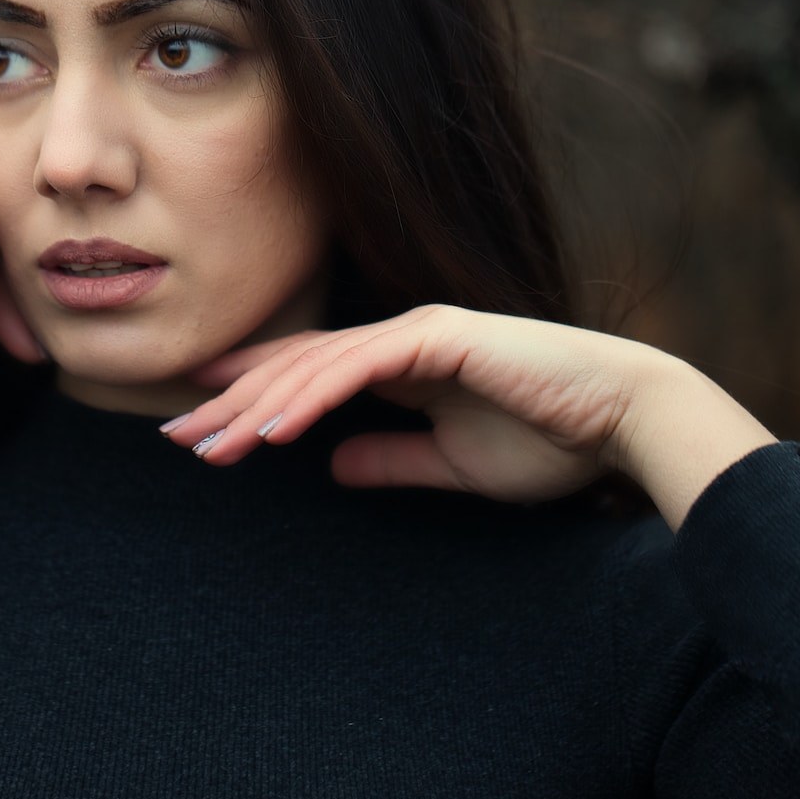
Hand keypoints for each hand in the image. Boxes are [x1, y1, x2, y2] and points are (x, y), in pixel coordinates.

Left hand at [163, 304, 774, 527]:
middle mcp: (399, 338)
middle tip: (176, 438)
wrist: (623, 420)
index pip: (307, 375)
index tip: (199, 426)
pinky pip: (355, 369)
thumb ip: (391, 460)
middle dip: (230, 402)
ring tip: (208, 446)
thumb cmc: (550, 441)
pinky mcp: (438, 338)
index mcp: (401, 362)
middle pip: (294, 367)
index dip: (250, 394)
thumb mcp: (451, 464)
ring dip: (255, 406)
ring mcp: (416, 332)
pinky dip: (307, 399)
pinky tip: (267, 430)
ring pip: (313, 365)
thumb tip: (333, 466)